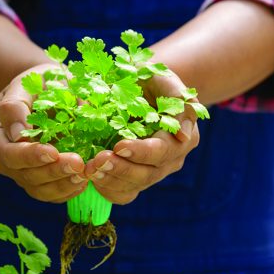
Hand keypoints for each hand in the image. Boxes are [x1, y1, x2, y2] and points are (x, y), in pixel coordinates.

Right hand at [0, 64, 89, 202]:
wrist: (49, 92)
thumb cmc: (38, 83)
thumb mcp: (27, 82)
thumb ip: (17, 105)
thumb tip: (19, 133)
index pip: (7, 152)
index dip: (29, 156)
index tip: (53, 151)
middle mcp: (2, 157)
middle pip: (23, 174)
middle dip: (52, 171)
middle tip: (78, 163)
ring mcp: (19, 172)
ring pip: (38, 189)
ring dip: (63, 184)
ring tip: (85, 173)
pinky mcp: (37, 181)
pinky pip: (51, 194)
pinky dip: (68, 190)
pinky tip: (84, 180)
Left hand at [85, 71, 200, 204]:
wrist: (138, 89)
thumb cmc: (152, 81)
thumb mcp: (166, 80)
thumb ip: (180, 100)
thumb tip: (184, 136)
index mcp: (181, 139)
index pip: (162, 152)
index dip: (141, 152)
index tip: (119, 145)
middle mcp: (169, 161)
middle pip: (147, 174)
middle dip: (121, 169)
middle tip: (97, 160)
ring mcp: (151, 173)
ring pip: (133, 187)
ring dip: (109, 180)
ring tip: (90, 169)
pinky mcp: (134, 180)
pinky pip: (121, 194)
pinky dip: (105, 189)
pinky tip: (90, 178)